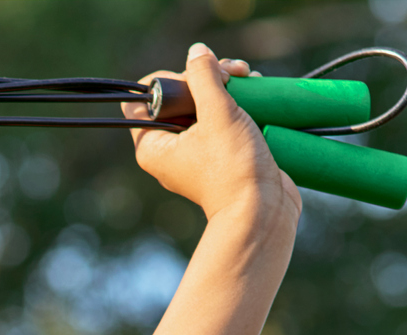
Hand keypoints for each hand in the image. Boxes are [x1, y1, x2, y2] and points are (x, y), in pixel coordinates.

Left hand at [123, 44, 299, 225]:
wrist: (263, 211)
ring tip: (247, 80)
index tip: (195, 82)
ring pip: (203, 104)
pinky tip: (254, 90)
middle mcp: (169, 150)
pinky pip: (221, 118)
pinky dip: (236, 102)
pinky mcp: (221, 153)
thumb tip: (196, 53)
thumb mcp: (217, 113)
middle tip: (231, 75)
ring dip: (225, 85)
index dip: (168, 81)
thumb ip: (204, 77)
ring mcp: (196, 152)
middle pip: (177, 96)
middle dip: (205, 78)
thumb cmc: (233, 168)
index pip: (143, 99)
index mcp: (152, 146)